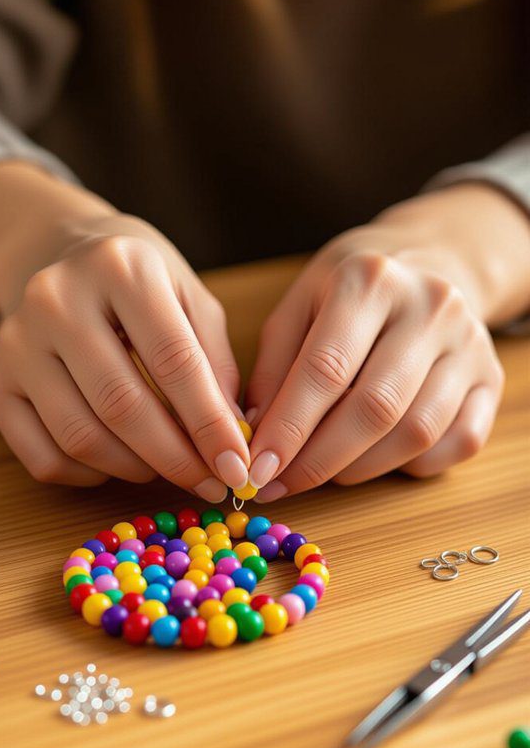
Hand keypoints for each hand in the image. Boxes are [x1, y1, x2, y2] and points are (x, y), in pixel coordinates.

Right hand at [0, 216, 249, 494]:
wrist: (61, 256)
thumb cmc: (140, 286)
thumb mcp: (192, 301)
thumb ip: (215, 366)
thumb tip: (231, 441)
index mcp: (121, 268)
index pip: (174, 361)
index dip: (210, 424)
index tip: (236, 467)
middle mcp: (58, 299)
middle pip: (122, 406)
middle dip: (176, 459)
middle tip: (210, 485)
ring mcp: (17, 340)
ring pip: (81, 438)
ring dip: (136, 470)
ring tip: (167, 467)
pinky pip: (44, 457)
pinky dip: (91, 475)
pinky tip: (119, 460)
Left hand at [244, 185, 525, 499]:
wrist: (433, 262)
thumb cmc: (351, 293)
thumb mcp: (299, 305)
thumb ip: (274, 367)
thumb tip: (256, 435)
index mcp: (370, 279)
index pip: (326, 367)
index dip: (289, 427)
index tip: (258, 467)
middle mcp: (430, 307)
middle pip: (375, 407)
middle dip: (319, 460)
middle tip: (280, 484)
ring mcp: (470, 344)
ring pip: (416, 433)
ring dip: (359, 469)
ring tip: (321, 472)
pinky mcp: (492, 380)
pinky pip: (455, 444)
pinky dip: (409, 466)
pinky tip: (374, 458)